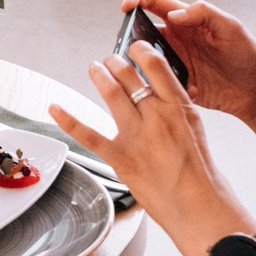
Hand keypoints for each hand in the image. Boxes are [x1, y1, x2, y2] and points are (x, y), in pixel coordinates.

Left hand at [50, 45, 254, 255]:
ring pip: (110, 92)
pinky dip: (68, 119)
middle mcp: (157, 116)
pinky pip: (88, 134)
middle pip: (128, 74)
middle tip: (109, 60)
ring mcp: (137, 137)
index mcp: (179, 107)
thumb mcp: (195, 129)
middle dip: (114, 61)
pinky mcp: (120, 158)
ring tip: (94, 69)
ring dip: (98, 74)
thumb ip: (175, 107)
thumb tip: (156, 90)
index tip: (134, 47)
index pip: (156, 64)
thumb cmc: (201, 173)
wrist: (200, 207)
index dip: (140, 50)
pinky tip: (55, 108)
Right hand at [119, 0, 255, 123]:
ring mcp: (172, 62)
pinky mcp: (175, 84)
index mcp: (184, 19)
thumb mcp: (230, 27)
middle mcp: (174, 39)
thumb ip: (203, 13)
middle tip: (131, 46)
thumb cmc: (247, 54)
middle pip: (138, 30)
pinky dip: (156, 85)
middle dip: (128, 35)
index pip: (151, 0)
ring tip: (149, 70)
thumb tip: (174, 13)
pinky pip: (155, 83)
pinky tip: (174, 89)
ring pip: (142, 58)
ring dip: (138, 63)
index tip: (126, 6)